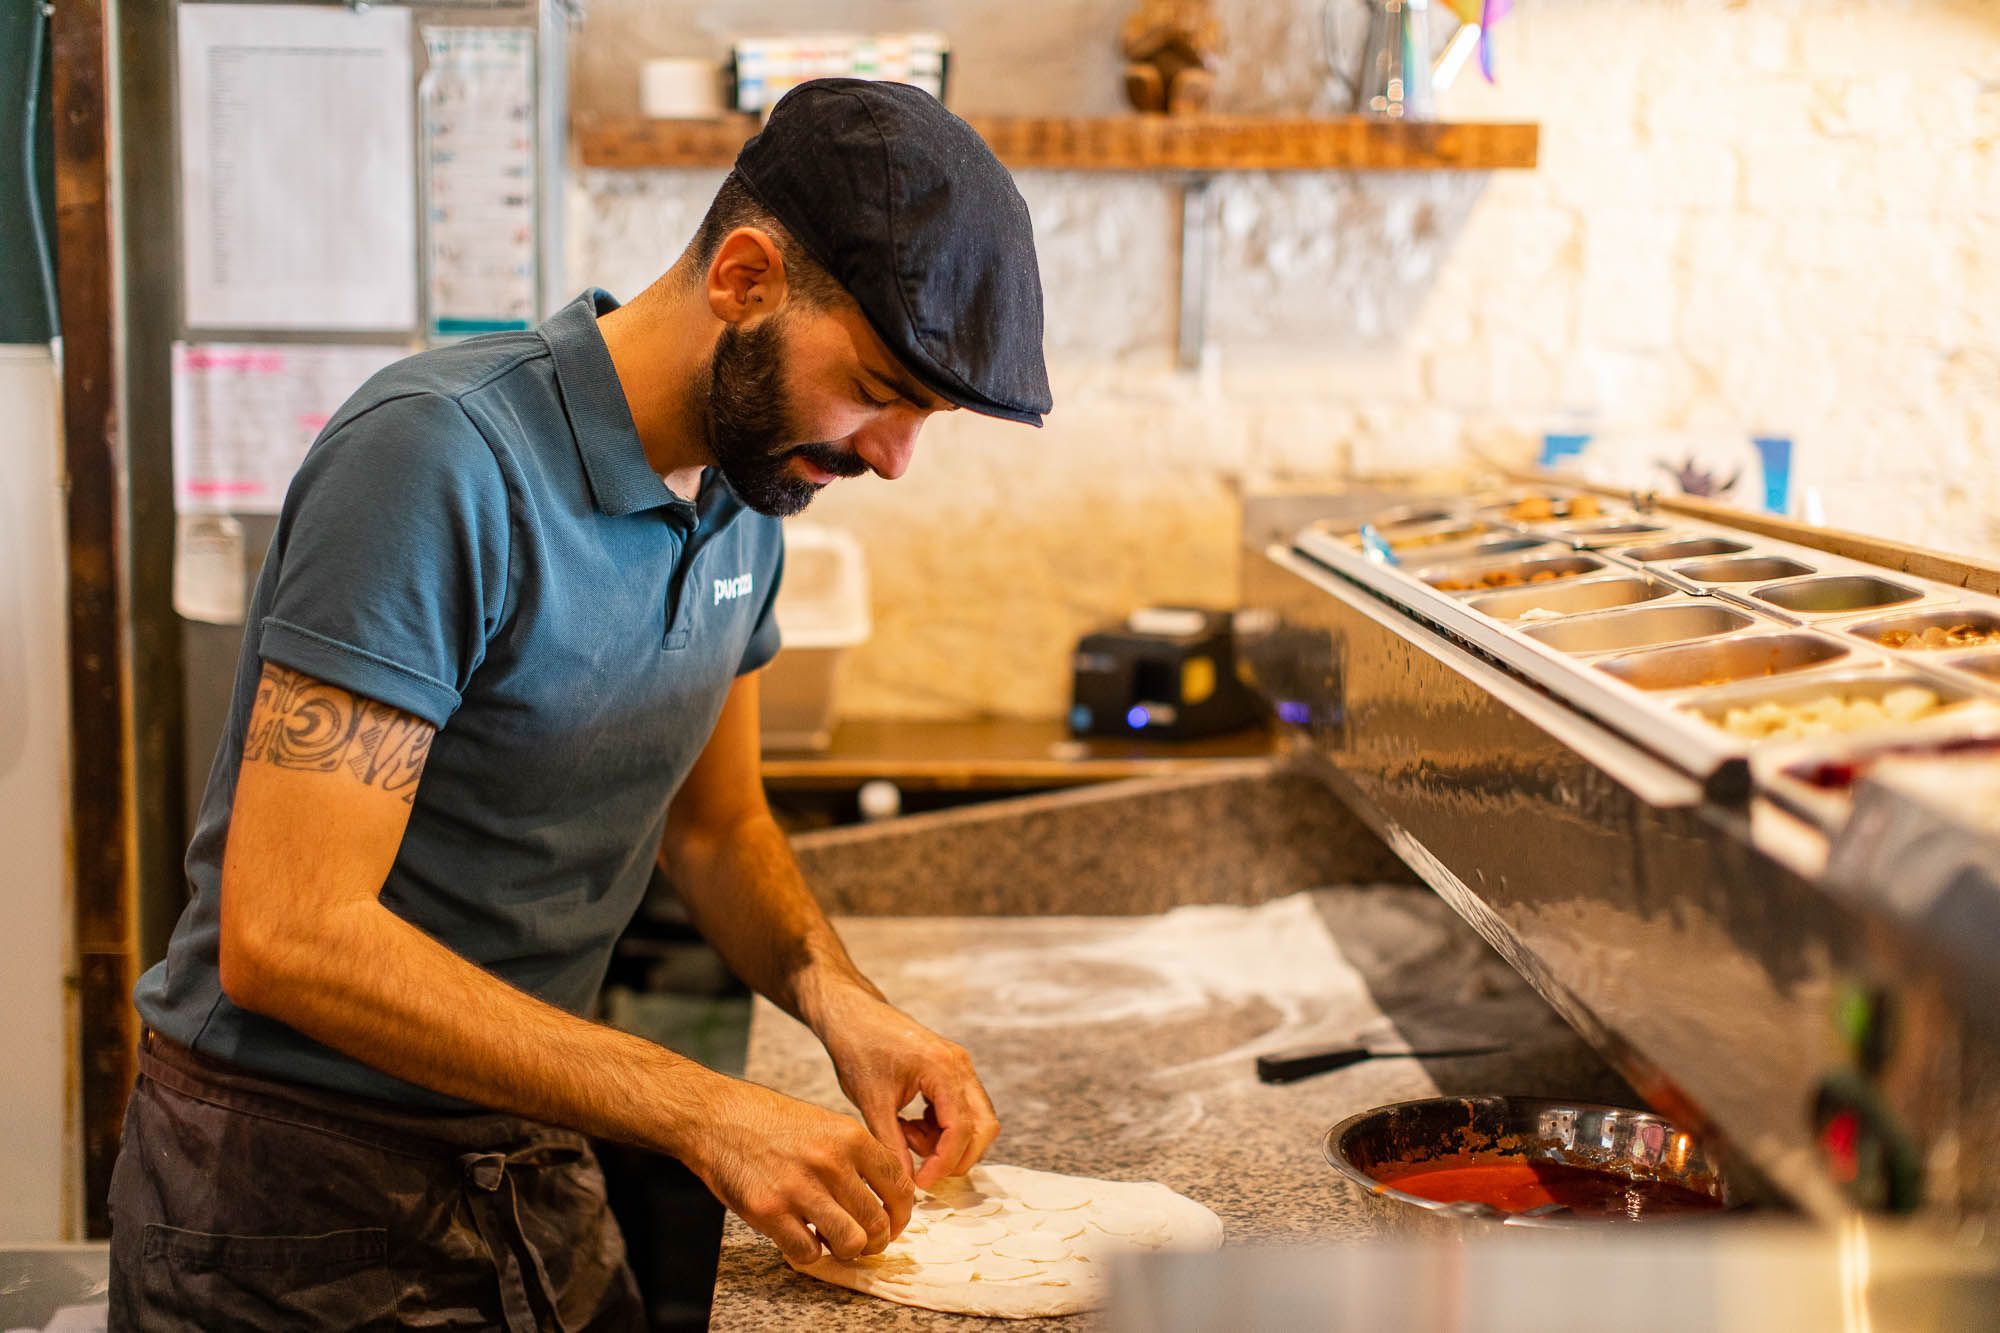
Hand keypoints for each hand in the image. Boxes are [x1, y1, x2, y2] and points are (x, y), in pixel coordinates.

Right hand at [675, 1075, 912, 1267]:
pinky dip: (810, 1253)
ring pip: (851, 1242)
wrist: (717, 1118)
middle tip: (864, 1242)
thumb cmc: (771, 1122)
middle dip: (876, 1241)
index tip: (894, 1223)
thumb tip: (885, 1195)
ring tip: (834, 1242)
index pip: (900, 1186)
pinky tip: (802, 1238)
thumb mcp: (826, 1124)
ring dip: (846, 1251)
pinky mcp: (769, 1211)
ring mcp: (799, 1187)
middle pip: (878, 1222)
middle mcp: (830, 1162)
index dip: (902, 1215)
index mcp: (851, 1137)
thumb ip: (857, 1157)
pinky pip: (808, 1252)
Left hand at [814, 990, 1002, 1189]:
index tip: (921, 1182)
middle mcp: (960, 1065)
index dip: (945, 1163)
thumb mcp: (872, 1102)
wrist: (852, 1014)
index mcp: (943, 1069)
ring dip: (948, 1141)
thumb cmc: (858, 1049)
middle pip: (983, 1127)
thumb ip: (891, 1144)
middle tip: (922, 1170)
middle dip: (957, 1156)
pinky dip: (942, 1128)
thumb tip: (907, 1184)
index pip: (961, 1129)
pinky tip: (908, 1126)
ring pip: (976, 1120)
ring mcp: (959, 1065)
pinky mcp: (951, 1069)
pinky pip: (961, 1109)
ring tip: (905, 1136)